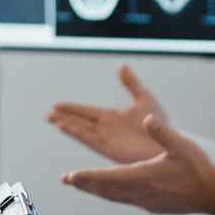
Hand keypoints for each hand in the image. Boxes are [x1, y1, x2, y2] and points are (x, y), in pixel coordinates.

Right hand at [47, 63, 170, 163]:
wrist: (167, 141)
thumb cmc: (159, 123)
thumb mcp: (144, 97)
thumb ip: (131, 82)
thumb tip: (121, 65)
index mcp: (112, 117)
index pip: (86, 112)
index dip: (71, 108)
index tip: (56, 105)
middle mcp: (106, 129)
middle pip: (80, 121)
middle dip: (64, 117)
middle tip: (47, 114)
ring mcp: (107, 139)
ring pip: (82, 130)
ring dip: (67, 125)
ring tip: (52, 119)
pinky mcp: (111, 149)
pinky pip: (90, 140)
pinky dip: (77, 133)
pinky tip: (66, 127)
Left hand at [62, 114, 214, 214]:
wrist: (212, 195)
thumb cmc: (198, 169)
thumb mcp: (181, 145)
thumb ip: (162, 132)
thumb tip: (147, 119)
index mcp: (143, 176)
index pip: (108, 177)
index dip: (88, 176)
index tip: (70, 176)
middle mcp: (140, 192)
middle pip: (105, 188)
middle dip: (85, 183)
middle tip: (66, 180)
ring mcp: (145, 202)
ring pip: (113, 196)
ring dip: (95, 190)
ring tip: (81, 185)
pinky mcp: (151, 206)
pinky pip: (124, 200)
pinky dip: (110, 195)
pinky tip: (108, 192)